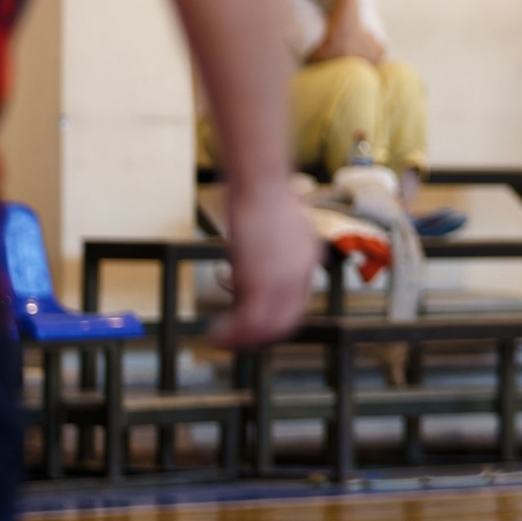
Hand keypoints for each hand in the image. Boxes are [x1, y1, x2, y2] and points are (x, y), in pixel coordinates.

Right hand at [213, 180, 316, 347]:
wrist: (260, 182)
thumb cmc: (264, 194)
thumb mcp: (280, 223)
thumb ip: (274, 246)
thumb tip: (255, 258)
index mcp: (307, 260)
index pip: (295, 304)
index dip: (273, 317)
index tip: (251, 320)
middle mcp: (299, 275)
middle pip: (284, 321)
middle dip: (259, 335)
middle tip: (236, 338)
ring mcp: (282, 280)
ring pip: (266, 326)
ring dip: (241, 337)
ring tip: (219, 337)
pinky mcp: (260, 281)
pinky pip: (249, 320)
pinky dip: (231, 332)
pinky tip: (215, 331)